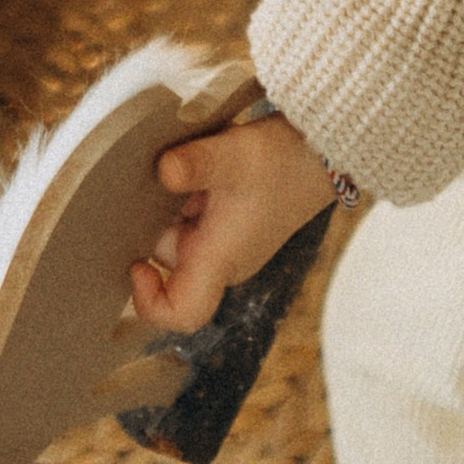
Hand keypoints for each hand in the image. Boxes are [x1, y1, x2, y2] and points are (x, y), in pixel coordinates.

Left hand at [129, 109, 339, 334]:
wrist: (326, 150)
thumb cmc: (286, 160)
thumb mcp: (237, 155)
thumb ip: (197, 162)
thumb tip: (163, 169)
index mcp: (221, 260)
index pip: (182, 313)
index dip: (150, 301)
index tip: (137, 264)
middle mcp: (223, 258)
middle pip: (169, 262)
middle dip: (155, 225)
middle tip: (153, 184)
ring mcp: (228, 240)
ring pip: (178, 234)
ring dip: (169, 204)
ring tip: (181, 167)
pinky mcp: (233, 221)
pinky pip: (194, 216)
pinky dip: (185, 194)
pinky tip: (194, 163)